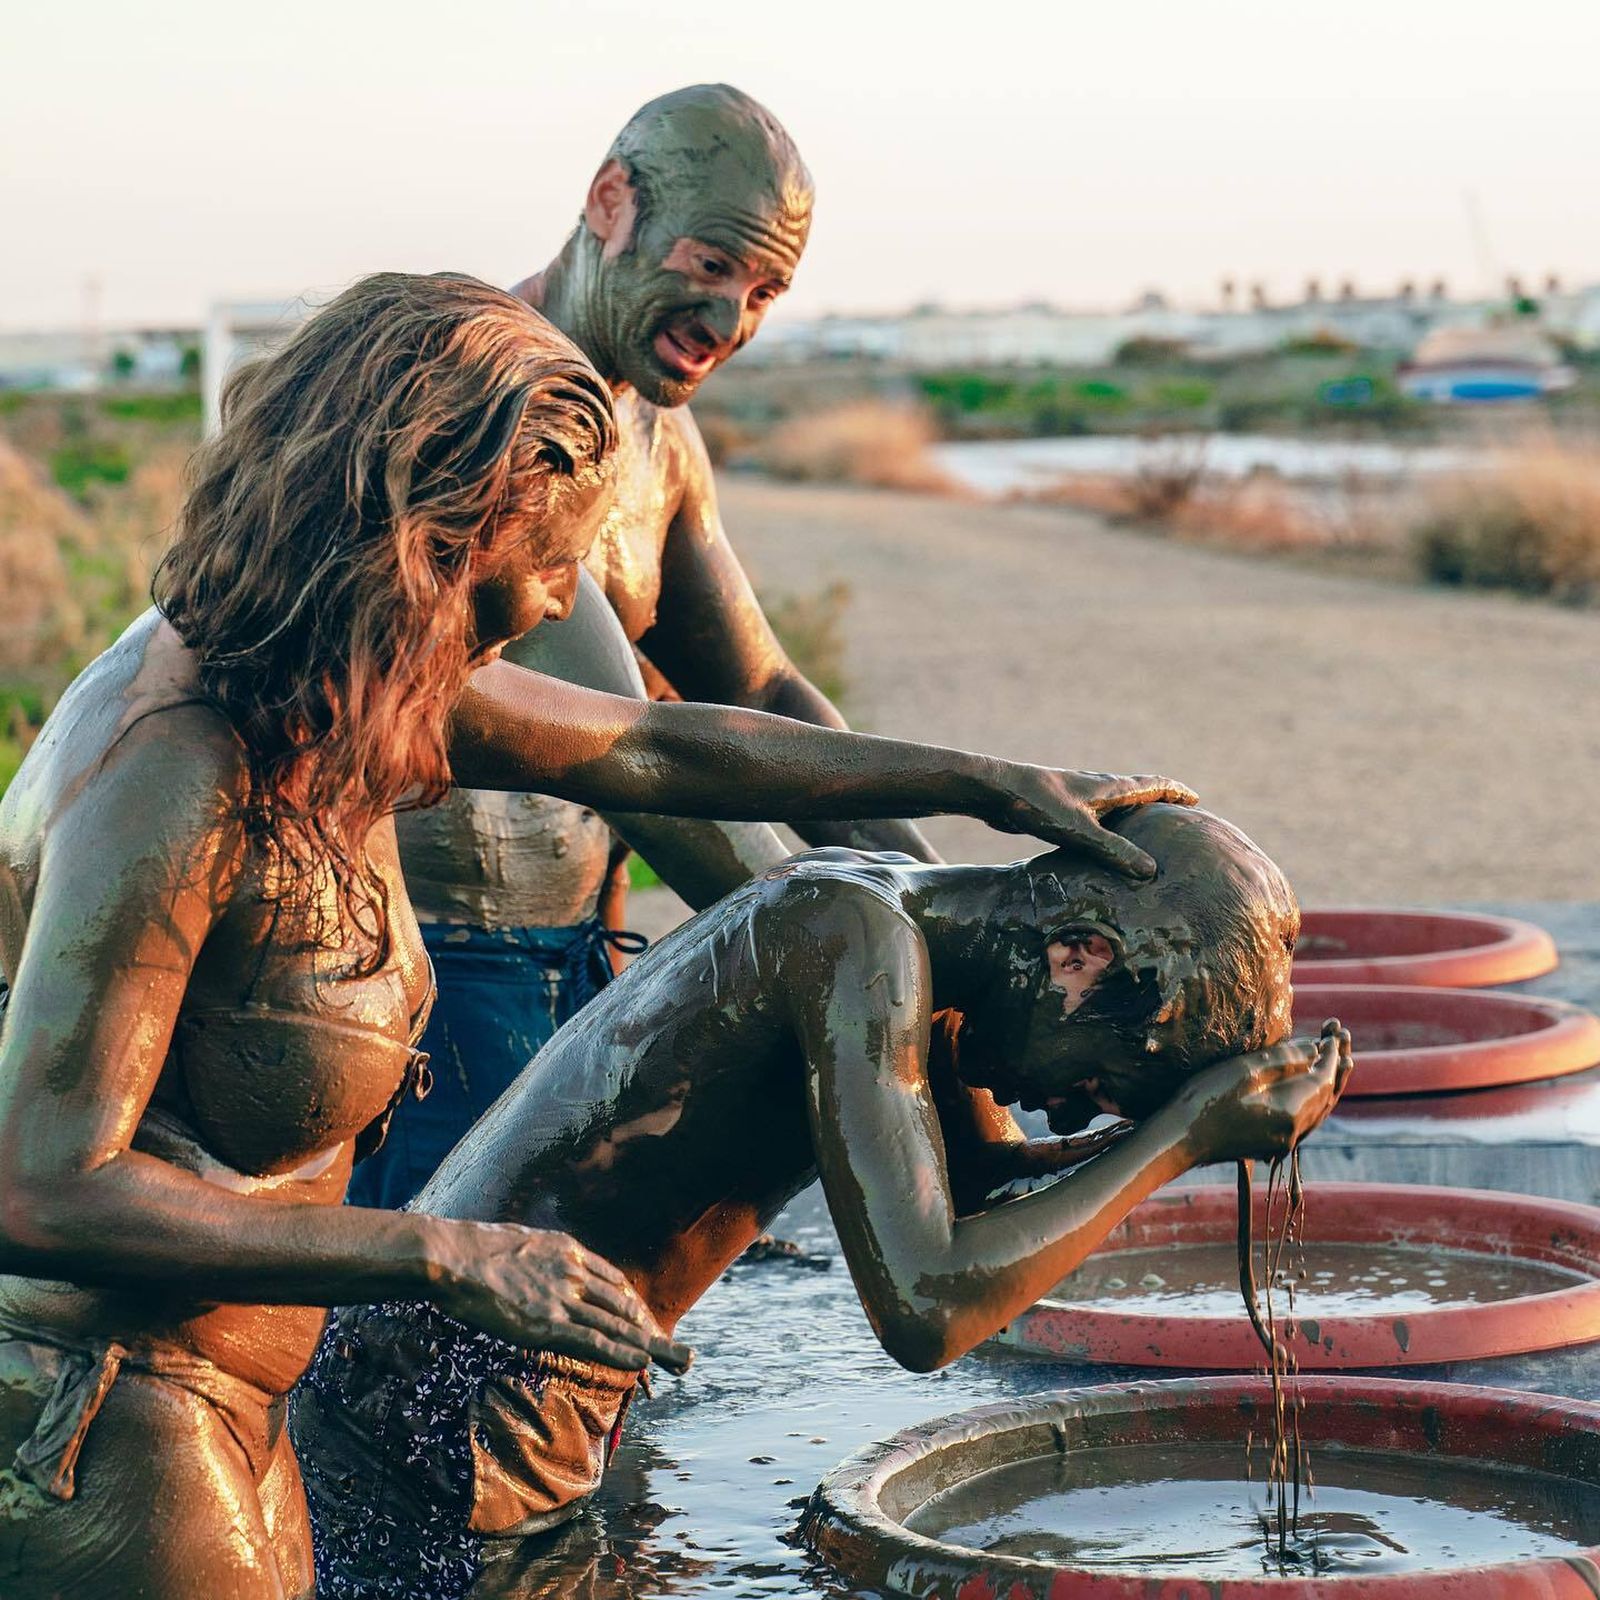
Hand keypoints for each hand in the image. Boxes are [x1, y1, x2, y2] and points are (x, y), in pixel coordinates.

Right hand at [431, 1220, 692, 1373]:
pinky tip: (642, 1362)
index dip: (632, 1304)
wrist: (454, 1257)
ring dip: (649, 1344)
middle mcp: (573, 1272)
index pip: (612, 1281)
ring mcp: (562, 1297)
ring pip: (616, 1324)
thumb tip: (536, 1266)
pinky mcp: (547, 1322)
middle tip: (676, 1349)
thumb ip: (538, 1258)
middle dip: (650, 1328)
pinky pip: (593, 1339)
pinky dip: (620, 1352)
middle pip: (622, 1303)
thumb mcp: (519, 1243)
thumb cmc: (474, 1250)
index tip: (645, 1321)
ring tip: (676, 1360)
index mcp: (567, 1250)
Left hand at [986, 765, 1197, 877]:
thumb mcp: (1080, 831)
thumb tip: (1151, 870)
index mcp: (1109, 788)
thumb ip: (1114, 851)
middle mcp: (1097, 788)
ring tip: (1147, 829)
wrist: (997, 791)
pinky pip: (1096, 815)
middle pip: (1137, 791)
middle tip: (1179, 813)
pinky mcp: (1061, 808)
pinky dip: (1110, 823)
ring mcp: (1079, 796)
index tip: (1196, 798)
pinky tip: (1102, 842)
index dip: (1175, 791)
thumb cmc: (1038, 805)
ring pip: (1116, 802)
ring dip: (1135, 811)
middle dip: (1160, 800)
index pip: (1152, 785)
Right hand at [1178, 1019, 1352, 1164]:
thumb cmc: (1205, 1099)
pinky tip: (1309, 1087)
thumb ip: (1284, 1060)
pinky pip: (1305, 1119)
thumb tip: (1316, 1050)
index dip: (1331, 1054)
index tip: (1335, 1031)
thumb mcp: (1244, 1070)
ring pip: (1318, 1110)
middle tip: (1341, 1039)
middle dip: (1334, 1066)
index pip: (1323, 1079)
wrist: (1178, 1139)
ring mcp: (1282, 1142)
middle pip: (1326, 1096)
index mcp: (1290, 1112)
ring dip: (1327, 1083)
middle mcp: (1293, 1132)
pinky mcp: (1270, 1144)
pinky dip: (1313, 1098)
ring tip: (1334, 1060)